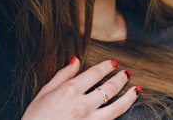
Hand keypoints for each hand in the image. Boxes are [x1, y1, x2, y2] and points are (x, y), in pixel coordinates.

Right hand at [22, 58, 138, 119]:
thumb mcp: (44, 92)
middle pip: (110, 88)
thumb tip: (76, 59)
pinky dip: (121, 113)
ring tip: (136, 90)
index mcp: (70, 90)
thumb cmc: (36, 117)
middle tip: (126, 74)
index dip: (107, 66)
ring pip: (118, 107)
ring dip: (129, 97)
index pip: (96, 73)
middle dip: (121, 79)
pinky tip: (126, 108)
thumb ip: (62, 75)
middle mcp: (83, 104)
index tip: (113, 64)